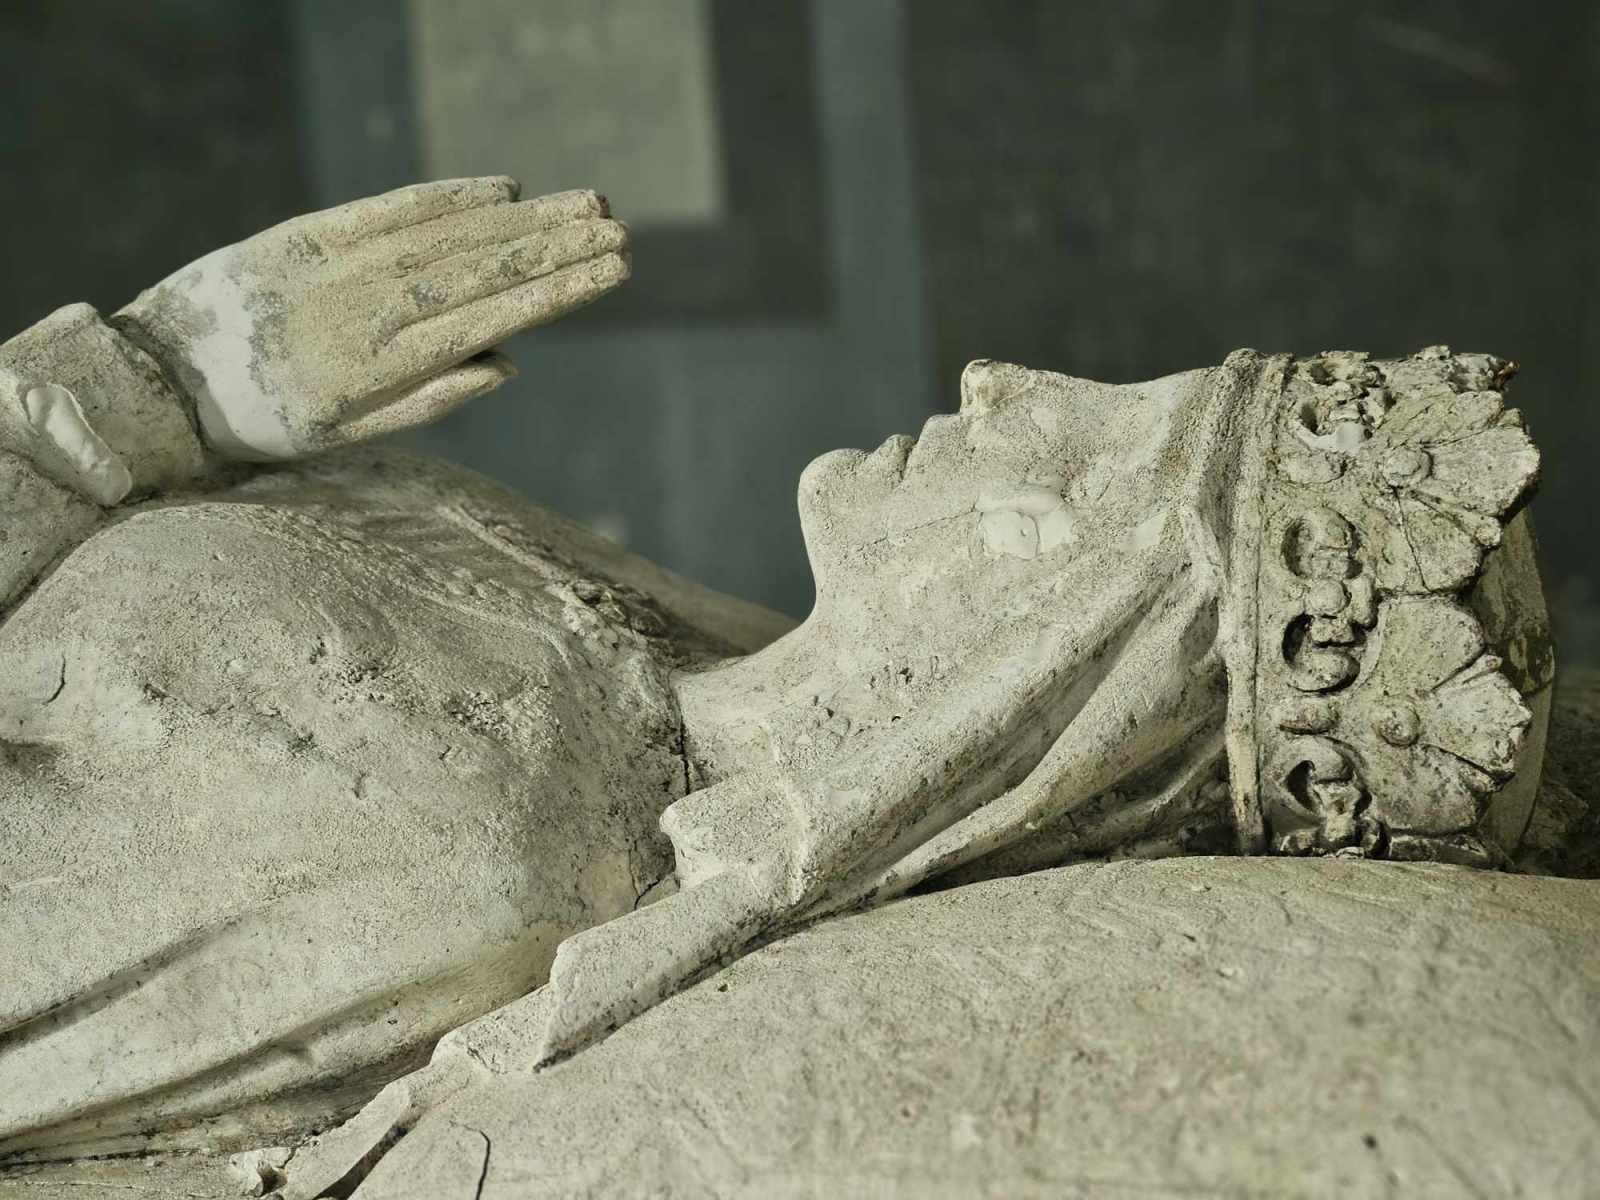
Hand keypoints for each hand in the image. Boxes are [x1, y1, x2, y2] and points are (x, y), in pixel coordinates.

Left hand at [113, 177, 628, 460]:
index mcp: (380, 366)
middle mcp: (368, 307)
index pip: (491, 317)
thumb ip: (428, 401)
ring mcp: (339, 264)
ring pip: (448, 236)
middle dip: (557, 248)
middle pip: (481, 269)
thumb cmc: (262, 422)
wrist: (159, 379)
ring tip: (582, 206)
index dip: (557, 291)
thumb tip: (508, 363)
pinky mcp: (310, 233)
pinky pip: (394, 209)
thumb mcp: (345, 437)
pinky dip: (450, 196)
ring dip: (521, 219)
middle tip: (620, 230)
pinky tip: (502, 189)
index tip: (613, 271)